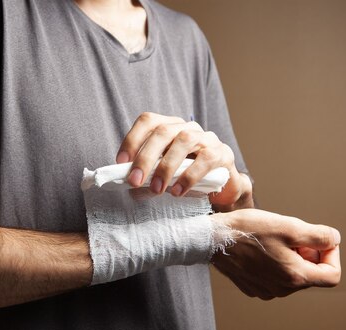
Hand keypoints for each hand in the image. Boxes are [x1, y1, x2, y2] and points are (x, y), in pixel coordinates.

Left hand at [116, 112, 252, 208]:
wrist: (224, 186)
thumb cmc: (187, 177)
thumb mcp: (164, 173)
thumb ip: (148, 173)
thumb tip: (129, 183)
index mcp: (170, 127)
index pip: (148, 121)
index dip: (132, 139)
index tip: (121, 162)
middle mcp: (188, 127)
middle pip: (164, 131)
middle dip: (145, 157)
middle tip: (134, 181)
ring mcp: (207, 138)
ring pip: (184, 141)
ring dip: (166, 167)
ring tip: (156, 189)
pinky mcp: (222, 153)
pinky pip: (204, 160)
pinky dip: (188, 176)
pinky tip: (177, 191)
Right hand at [211, 209, 341, 299]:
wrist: (212, 239)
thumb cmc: (248, 231)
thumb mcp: (290, 226)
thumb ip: (320, 236)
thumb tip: (334, 240)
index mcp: (295, 277)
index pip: (332, 275)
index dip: (331, 255)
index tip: (318, 241)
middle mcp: (282, 290)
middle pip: (311, 275)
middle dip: (308, 254)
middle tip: (291, 235)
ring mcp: (266, 291)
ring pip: (292, 276)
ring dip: (291, 258)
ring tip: (273, 241)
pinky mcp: (253, 287)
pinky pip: (274, 278)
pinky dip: (275, 264)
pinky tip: (260, 249)